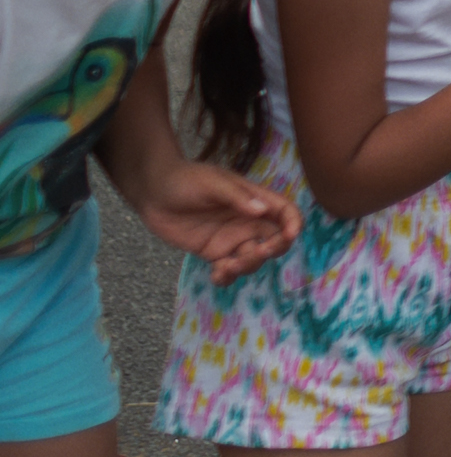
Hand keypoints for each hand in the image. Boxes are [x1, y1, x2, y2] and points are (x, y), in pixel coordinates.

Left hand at [125, 157, 295, 274]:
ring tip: (227, 266)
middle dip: (273, 249)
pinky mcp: (213, 253)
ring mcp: (231, 238)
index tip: (289, 235)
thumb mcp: (212, 183)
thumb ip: (236, 197)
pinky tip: (217, 276)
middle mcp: (248, 221)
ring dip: (248, 266)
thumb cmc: (184, 179)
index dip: (293, 223)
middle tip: (257, 252)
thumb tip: (262, 210)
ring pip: (253, 259)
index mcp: (254, 200)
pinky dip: (227, 277)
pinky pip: (228, 270)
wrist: (151, 191)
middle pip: (275, 240)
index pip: (284, 212)